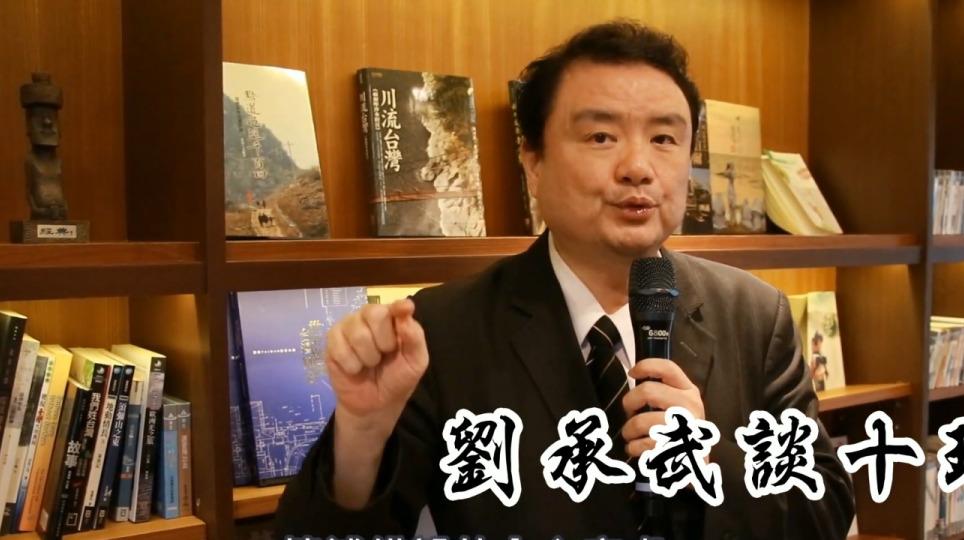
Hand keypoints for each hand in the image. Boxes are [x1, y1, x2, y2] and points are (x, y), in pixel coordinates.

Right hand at [326, 298, 428, 441]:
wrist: (375, 404)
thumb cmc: (397, 378)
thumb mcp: (415, 362)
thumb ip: (414, 337)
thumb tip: (406, 311)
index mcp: (392, 318)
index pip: (394, 306)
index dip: (398, 307)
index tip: (405, 308)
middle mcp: (369, 316)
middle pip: (374, 313)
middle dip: (383, 341)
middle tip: (384, 355)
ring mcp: (348, 326)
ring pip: (357, 333)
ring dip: (368, 357)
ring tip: (370, 364)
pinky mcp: (332, 340)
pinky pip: (340, 348)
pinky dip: (352, 365)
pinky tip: (354, 368)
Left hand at [620, 358, 705, 461]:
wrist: (697, 466)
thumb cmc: (680, 432)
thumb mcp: (679, 407)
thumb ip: (662, 392)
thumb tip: (634, 379)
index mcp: (689, 391)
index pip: (668, 368)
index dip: (646, 366)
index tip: (632, 373)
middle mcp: (690, 405)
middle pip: (647, 391)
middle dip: (629, 402)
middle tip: (629, 413)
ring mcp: (685, 427)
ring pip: (641, 421)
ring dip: (628, 430)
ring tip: (630, 435)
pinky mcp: (677, 449)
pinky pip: (643, 443)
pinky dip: (633, 447)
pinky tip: (635, 449)